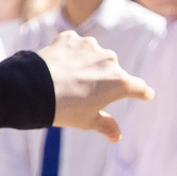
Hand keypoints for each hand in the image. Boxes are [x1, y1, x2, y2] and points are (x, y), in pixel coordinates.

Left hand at [36, 29, 153, 136]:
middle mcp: (109, 60)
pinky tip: (57, 64)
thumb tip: (117, 137)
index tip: (145, 94)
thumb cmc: (63, 109)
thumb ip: (105, 126)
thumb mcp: (86, 121)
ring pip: (93, 56)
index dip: (142, 93)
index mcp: (119, 82)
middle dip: (102, 80)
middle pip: (112, 71)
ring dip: (85, 64)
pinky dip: (68, 53)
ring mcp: (90, 47)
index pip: (139, 88)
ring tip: (67, 79)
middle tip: (82, 92)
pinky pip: (73, 46)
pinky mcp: (70, 39)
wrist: (31, 89)